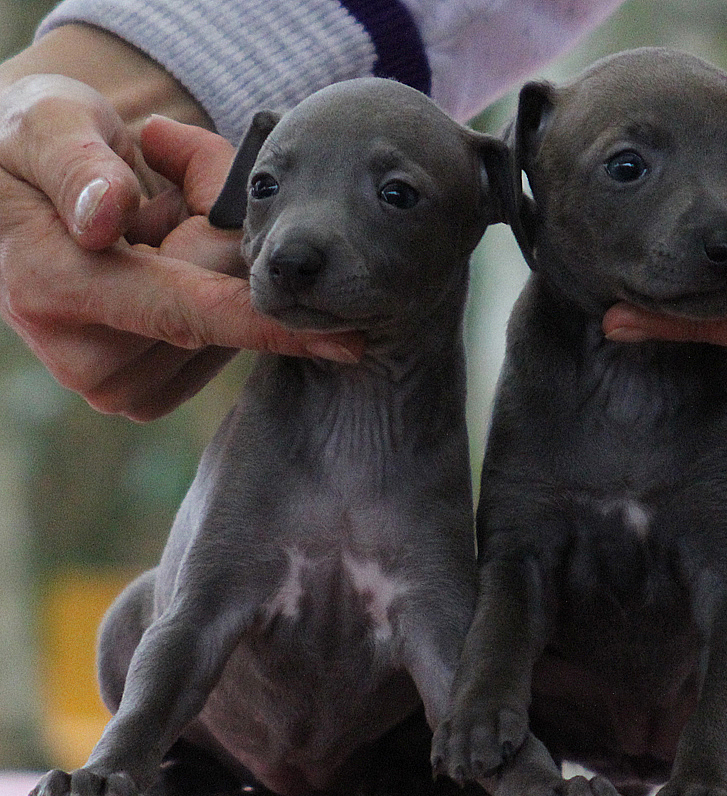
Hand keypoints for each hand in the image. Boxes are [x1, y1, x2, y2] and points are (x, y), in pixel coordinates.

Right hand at [0, 30, 361, 419]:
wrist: (11, 203)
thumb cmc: (35, 153)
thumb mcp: (48, 125)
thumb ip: (77, 165)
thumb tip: (106, 219)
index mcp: (59, 290)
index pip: (190, 313)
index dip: (271, 324)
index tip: (347, 339)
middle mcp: (88, 359)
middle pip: (219, 317)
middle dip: (227, 256)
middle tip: (184, 202)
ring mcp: (116, 385)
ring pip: (221, 335)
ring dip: (214, 279)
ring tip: (156, 235)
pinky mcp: (141, 395)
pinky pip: (211, 349)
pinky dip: (210, 307)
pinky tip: (167, 273)